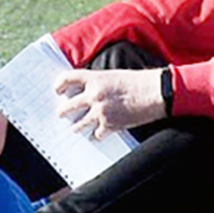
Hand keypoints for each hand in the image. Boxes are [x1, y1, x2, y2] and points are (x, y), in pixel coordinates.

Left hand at [52, 67, 166, 137]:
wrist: (156, 93)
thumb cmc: (138, 82)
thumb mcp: (113, 76)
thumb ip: (98, 83)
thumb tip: (86, 92)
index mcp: (95, 79)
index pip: (67, 79)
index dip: (59, 84)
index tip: (57, 90)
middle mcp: (94, 95)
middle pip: (68, 106)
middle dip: (63, 111)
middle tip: (61, 114)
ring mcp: (101, 112)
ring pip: (79, 124)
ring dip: (76, 127)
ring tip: (74, 128)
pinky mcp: (110, 125)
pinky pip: (96, 134)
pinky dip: (95, 135)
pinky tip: (95, 136)